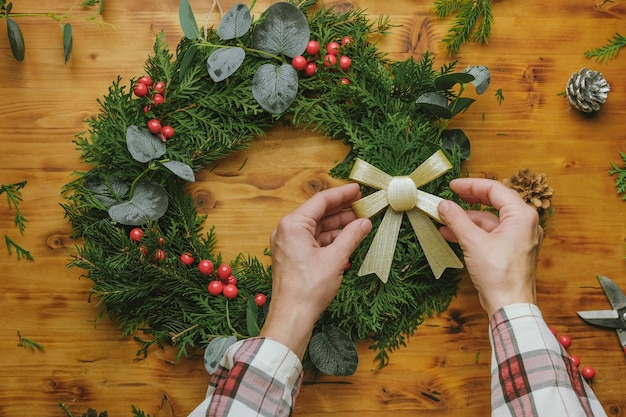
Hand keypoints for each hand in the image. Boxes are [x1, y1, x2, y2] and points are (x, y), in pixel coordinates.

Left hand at [260, 183, 371, 357]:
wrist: (292, 316)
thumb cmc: (308, 288)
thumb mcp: (335, 258)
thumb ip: (351, 236)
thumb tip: (365, 222)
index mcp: (293, 225)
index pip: (320, 201)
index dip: (341, 194)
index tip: (358, 189)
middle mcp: (287, 230)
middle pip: (318, 213)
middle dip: (341, 210)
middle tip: (363, 204)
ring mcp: (288, 244)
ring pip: (317, 227)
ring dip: (337, 225)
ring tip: (360, 221)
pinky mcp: (292, 256)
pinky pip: (313, 240)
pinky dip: (330, 239)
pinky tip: (347, 238)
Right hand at [437, 178, 542, 315]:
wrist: (510, 306)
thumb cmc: (499, 275)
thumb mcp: (473, 242)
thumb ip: (456, 219)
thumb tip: (443, 205)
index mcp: (522, 216)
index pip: (495, 190)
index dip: (471, 186)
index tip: (452, 186)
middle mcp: (525, 224)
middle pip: (494, 203)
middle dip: (469, 201)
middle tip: (451, 196)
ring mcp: (519, 238)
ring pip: (490, 220)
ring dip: (467, 220)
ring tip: (444, 220)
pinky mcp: (511, 251)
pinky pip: (491, 234)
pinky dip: (473, 233)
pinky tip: (453, 235)